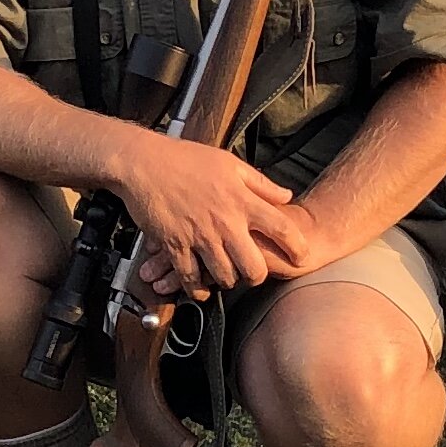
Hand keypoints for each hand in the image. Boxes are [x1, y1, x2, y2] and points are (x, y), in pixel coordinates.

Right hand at [107, 137, 306, 295]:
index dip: (297, 247)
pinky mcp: (175, 246)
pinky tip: (200, 286)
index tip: (302, 256)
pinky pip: (191, 278)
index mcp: (241, 200)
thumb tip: (286, 196)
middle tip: (254, 273)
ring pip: (225, 277)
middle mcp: (225, 223)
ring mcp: (200, 237)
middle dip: (258, 276)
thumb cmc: (186, 159)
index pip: (281, 228)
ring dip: (228, 281)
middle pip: (254, 267)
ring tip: (228, 277)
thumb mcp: (230, 163)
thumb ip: (260, 183)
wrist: (143, 163)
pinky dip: (197, 288)